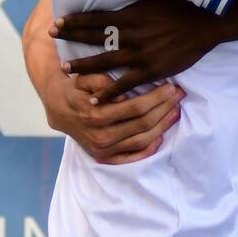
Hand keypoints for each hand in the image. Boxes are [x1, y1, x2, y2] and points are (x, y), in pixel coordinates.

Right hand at [46, 70, 184, 163]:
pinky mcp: (105, 158)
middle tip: (179, 96)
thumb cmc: (76, 89)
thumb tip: (121, 94)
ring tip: (176, 111)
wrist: (58, 109)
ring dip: (163, 126)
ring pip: (142, 140)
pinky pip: (132, 157)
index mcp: (96, 115)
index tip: (172, 87)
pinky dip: (149, 149)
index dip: (157, 98)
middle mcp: (101, 136)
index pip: (135, 108)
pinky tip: (161, 136)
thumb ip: (101, 81)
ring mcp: (104, 150)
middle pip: (143, 124)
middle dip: (165, 108)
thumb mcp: (83, 78)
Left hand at [52, 0, 226, 103]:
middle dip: (71, 37)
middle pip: (94, 37)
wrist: (207, 23)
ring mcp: (141, 54)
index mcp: (131, 15)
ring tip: (64, 69)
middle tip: (51, 37)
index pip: (96, 18)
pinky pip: (124, 83)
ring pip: (104, 61)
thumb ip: (135, 4)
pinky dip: (108, 91)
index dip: (75, 20)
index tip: (58, 22)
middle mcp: (131, 34)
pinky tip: (94, 98)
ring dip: (82, 66)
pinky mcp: (152, 69)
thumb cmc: (184, 6)